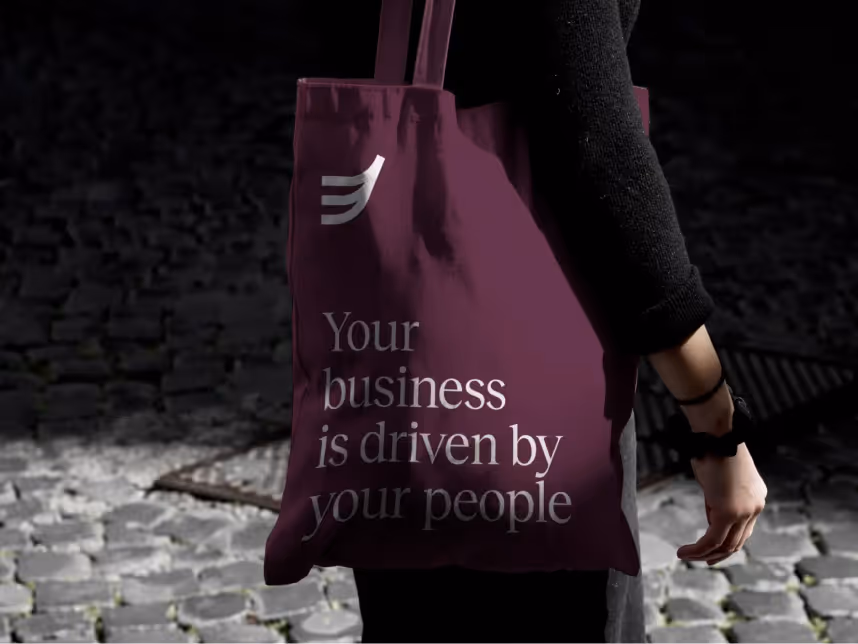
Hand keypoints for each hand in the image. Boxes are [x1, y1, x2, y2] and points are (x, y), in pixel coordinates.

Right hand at [677, 443, 767, 564]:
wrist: (716, 433)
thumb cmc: (712, 447)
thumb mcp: (716, 478)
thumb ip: (717, 498)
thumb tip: (711, 513)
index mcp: (756, 497)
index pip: (744, 528)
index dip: (727, 542)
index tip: (711, 549)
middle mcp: (756, 507)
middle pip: (738, 541)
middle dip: (718, 554)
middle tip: (703, 560)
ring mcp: (745, 511)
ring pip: (726, 545)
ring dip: (705, 554)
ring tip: (686, 556)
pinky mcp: (729, 512)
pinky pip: (712, 539)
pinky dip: (697, 549)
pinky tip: (684, 551)